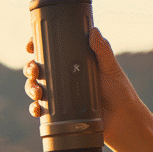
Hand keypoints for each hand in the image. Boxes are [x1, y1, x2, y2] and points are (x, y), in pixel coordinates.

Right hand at [24, 30, 144, 146]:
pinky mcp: (59, 113)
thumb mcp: (111, 69)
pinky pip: (41, 109)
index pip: (51, 53)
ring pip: (36, 88)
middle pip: (39, 70)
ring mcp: (60, 95)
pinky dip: (35, 108)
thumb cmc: (120, 92)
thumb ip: (103, 51)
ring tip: (37, 91)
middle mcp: (63, 79)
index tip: (30, 46)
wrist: (122, 120)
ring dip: (30, 88)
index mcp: (73, 64)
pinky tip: (37, 108)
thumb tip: (94, 31)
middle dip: (30, 68)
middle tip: (34, 70)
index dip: (37, 48)